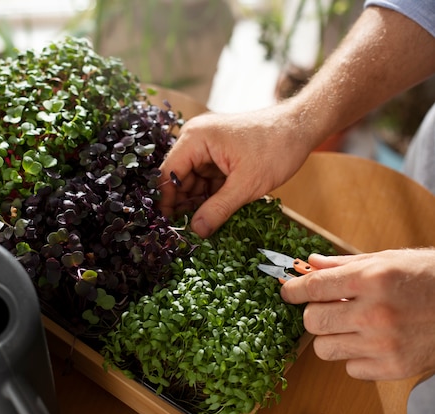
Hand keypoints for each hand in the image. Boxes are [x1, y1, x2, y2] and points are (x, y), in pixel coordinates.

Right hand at [158, 108, 314, 237]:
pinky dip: (211, 196)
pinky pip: (206, 179)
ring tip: (206, 224)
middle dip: (184, 203)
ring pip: (192, 181)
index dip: (166, 200)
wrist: (301, 127)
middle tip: (190, 230)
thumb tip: (196, 231)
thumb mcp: (247, 185)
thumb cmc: (276, 147)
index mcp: (195, 138)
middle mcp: (196, 139)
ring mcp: (207, 146)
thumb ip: (218, 209)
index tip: (169, 225)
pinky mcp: (219, 154)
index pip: (168, 173)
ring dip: (199, 202)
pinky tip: (216, 212)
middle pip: (178, 178)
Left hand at [281, 249, 434, 379]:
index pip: (313, 287)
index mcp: (372, 279)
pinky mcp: (394, 367)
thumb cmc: (427, 278)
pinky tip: (369, 341)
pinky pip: (349, 368)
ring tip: (350, 325)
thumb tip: (310, 264)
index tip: (287, 292)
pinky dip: (353, 356)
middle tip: (327, 308)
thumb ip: (343, 264)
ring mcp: (385, 343)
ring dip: (330, 336)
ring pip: (324, 348)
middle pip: (312, 321)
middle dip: (313, 313)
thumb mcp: (386, 260)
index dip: (293, 290)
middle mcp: (375, 312)